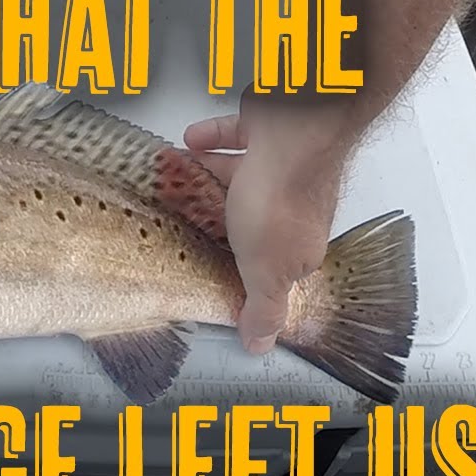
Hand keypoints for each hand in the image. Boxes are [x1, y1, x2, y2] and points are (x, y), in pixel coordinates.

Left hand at [184, 100, 348, 354]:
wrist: (297, 130)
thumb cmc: (282, 199)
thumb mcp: (266, 270)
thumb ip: (263, 307)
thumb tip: (261, 346)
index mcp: (298, 244)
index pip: (272, 264)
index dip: (246, 270)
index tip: (216, 269)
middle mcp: (295, 203)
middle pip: (254, 217)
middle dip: (222, 219)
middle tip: (187, 218)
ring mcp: (284, 165)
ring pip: (243, 175)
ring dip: (212, 176)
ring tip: (178, 176)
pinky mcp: (272, 130)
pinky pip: (240, 135)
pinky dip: (216, 138)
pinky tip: (191, 140)